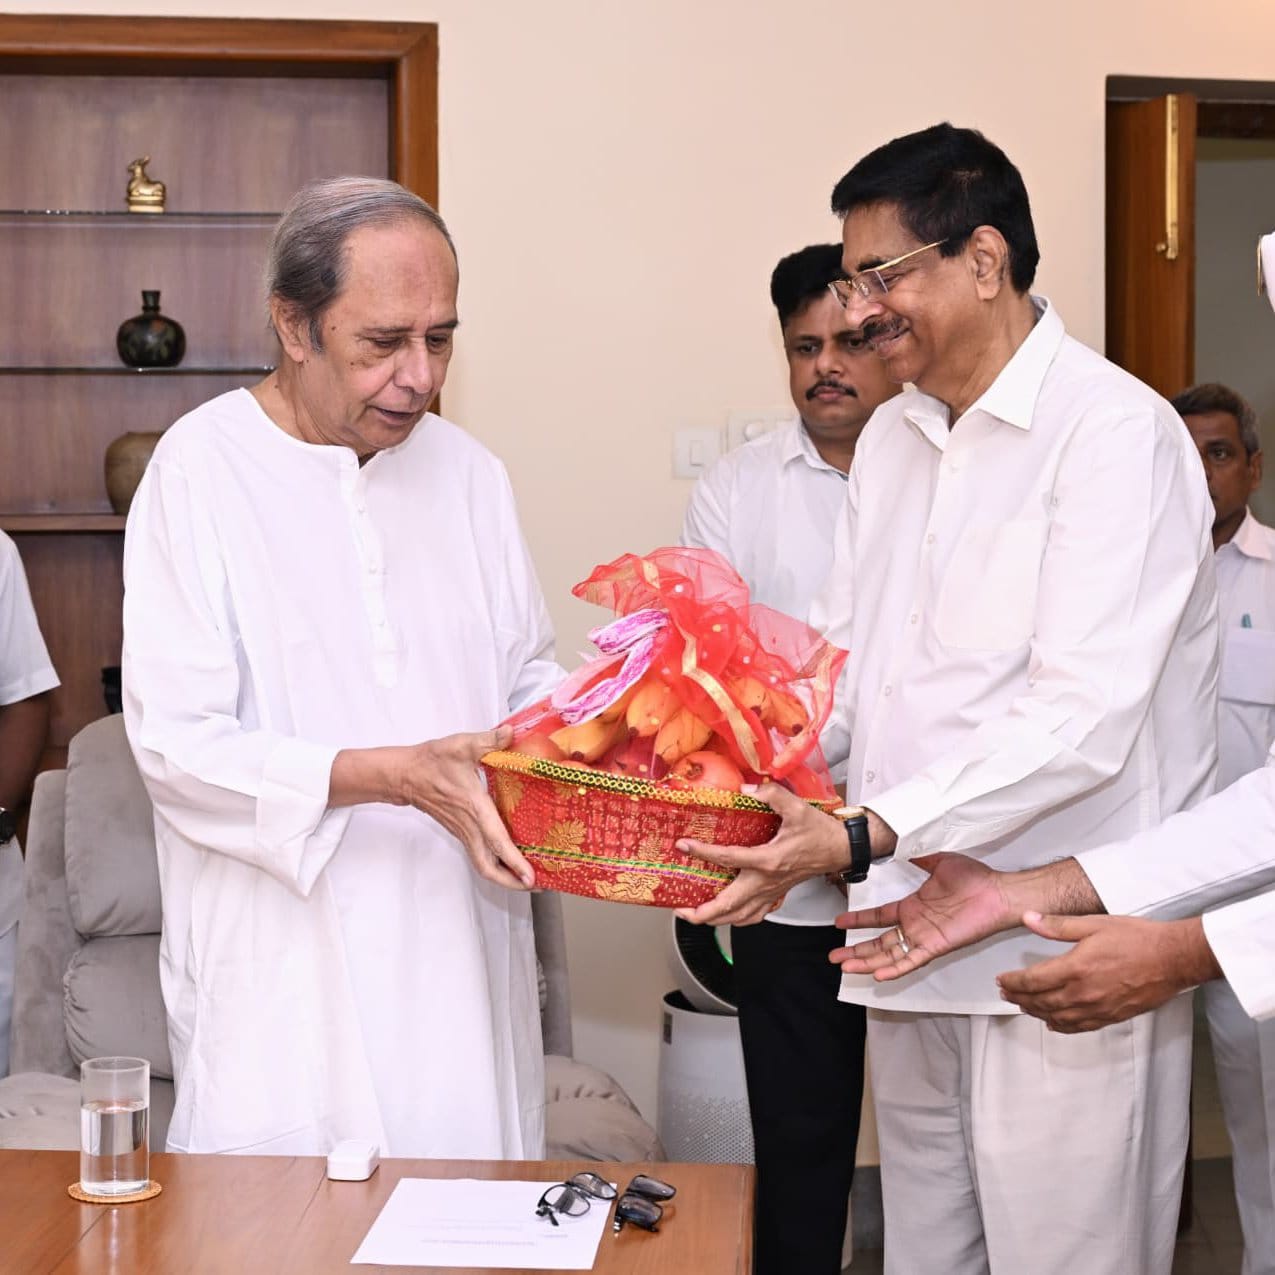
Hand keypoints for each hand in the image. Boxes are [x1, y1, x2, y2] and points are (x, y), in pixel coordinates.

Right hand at [397, 724, 534, 890]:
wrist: (406, 774)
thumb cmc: (433, 760)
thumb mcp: (462, 745)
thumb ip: (488, 740)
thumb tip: (510, 733)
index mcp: (474, 808)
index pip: (496, 841)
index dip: (514, 862)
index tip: (530, 877)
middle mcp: (469, 826)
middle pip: (488, 867)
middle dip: (512, 882)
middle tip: (536, 884)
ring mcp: (463, 831)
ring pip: (483, 864)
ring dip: (504, 877)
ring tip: (527, 879)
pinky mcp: (460, 831)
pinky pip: (479, 855)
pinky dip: (495, 864)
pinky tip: (510, 860)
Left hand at [673, 783, 852, 925]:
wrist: (840, 849)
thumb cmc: (820, 831)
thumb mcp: (796, 806)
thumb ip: (771, 794)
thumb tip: (746, 788)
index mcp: (769, 860)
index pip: (728, 858)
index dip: (703, 851)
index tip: (684, 845)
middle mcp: (767, 881)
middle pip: (730, 905)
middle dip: (702, 912)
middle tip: (681, 910)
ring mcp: (772, 892)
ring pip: (741, 916)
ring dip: (717, 920)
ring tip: (697, 916)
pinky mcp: (777, 894)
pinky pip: (755, 915)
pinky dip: (738, 919)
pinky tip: (728, 914)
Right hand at [830, 852, 1018, 979]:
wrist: (997, 892)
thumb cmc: (974, 877)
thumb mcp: (940, 861)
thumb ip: (919, 858)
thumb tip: (901, 848)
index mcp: (912, 907)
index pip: (878, 917)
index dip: (859, 920)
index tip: (839, 921)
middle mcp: (914, 925)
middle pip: (878, 942)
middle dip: (856, 950)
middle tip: (834, 957)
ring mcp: (924, 938)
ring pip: (890, 955)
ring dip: (868, 963)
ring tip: (846, 967)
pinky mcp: (936, 947)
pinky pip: (912, 961)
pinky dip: (895, 969)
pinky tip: (879, 975)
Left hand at [996, 912, 1221, 1032]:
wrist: (1173, 958)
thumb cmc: (1136, 938)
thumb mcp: (1093, 924)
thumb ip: (1057, 925)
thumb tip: (1028, 918)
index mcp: (1075, 968)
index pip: (1032, 981)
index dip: (1013, 982)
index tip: (1001, 980)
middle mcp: (1083, 993)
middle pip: (1040, 1001)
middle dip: (1019, 998)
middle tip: (1005, 994)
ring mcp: (1098, 1008)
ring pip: (1057, 1017)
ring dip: (1036, 1012)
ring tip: (1023, 1006)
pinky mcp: (1112, 1016)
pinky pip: (1080, 1026)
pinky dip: (1061, 1026)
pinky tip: (1053, 1023)